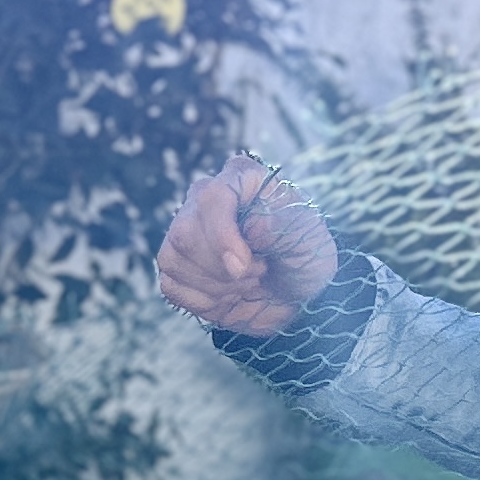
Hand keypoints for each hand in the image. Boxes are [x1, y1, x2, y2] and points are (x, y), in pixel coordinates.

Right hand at [157, 156, 337, 334]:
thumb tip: (251, 228)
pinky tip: (229, 294)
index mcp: (241, 178)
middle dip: (223, 269)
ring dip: (217, 286)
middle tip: (258, 273)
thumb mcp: (309, 237)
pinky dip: (204, 301)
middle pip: (185, 234)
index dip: (222, 236)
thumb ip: (281, 226)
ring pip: (173, 260)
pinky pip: (170, 285)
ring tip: (248, 282)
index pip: (211, 197)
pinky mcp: (175, 264)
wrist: (298, 295)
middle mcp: (205, 198)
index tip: (242, 266)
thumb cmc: (305, 256)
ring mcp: (184, 230)